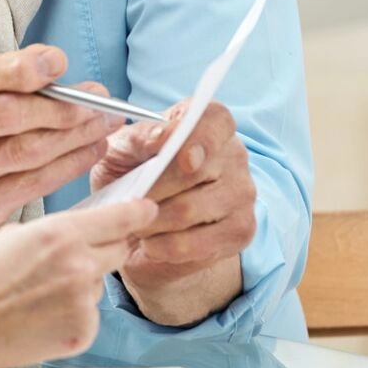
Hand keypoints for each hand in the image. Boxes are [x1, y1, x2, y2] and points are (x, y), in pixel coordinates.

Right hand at [0, 45, 122, 233]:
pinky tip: (93, 148)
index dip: (18, 69)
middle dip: (59, 105)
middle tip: (98, 98)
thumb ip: (1, 76)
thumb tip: (57, 68)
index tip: (59, 62)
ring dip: (75, 134)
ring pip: (26, 151)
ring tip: (106, 120)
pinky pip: (35, 183)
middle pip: (5, 116)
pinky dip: (71, 164)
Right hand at [0, 199, 162, 367]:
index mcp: (62, 233)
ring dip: (82, 284)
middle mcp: (81, 265)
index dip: (138, 212)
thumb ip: (54, 233)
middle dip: (106, 248)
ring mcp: (84, 302)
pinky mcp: (82, 332)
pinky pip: (89, 315)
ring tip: (40, 293)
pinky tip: (41, 315)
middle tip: (77, 256)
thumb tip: (78, 233)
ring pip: (99, 284)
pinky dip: (73, 314)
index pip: (121, 218)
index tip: (147, 209)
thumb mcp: (13, 235)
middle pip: (119, 250)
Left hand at [89, 100, 256, 325]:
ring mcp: (242, 193)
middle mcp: (234, 154)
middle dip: (151, 190)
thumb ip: (140, 137)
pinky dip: (164, 247)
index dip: (198, 137)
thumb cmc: (133, 170)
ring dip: (151, 221)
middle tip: (127, 203)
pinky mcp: (240, 231)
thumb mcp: (125, 147)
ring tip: (132, 224)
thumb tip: (159, 137)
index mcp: (208, 123)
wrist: (143, 216)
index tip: (174, 154)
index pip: (215, 120)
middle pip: (196, 173)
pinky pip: (197, 245)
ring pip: (190, 211)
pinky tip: (149, 244)